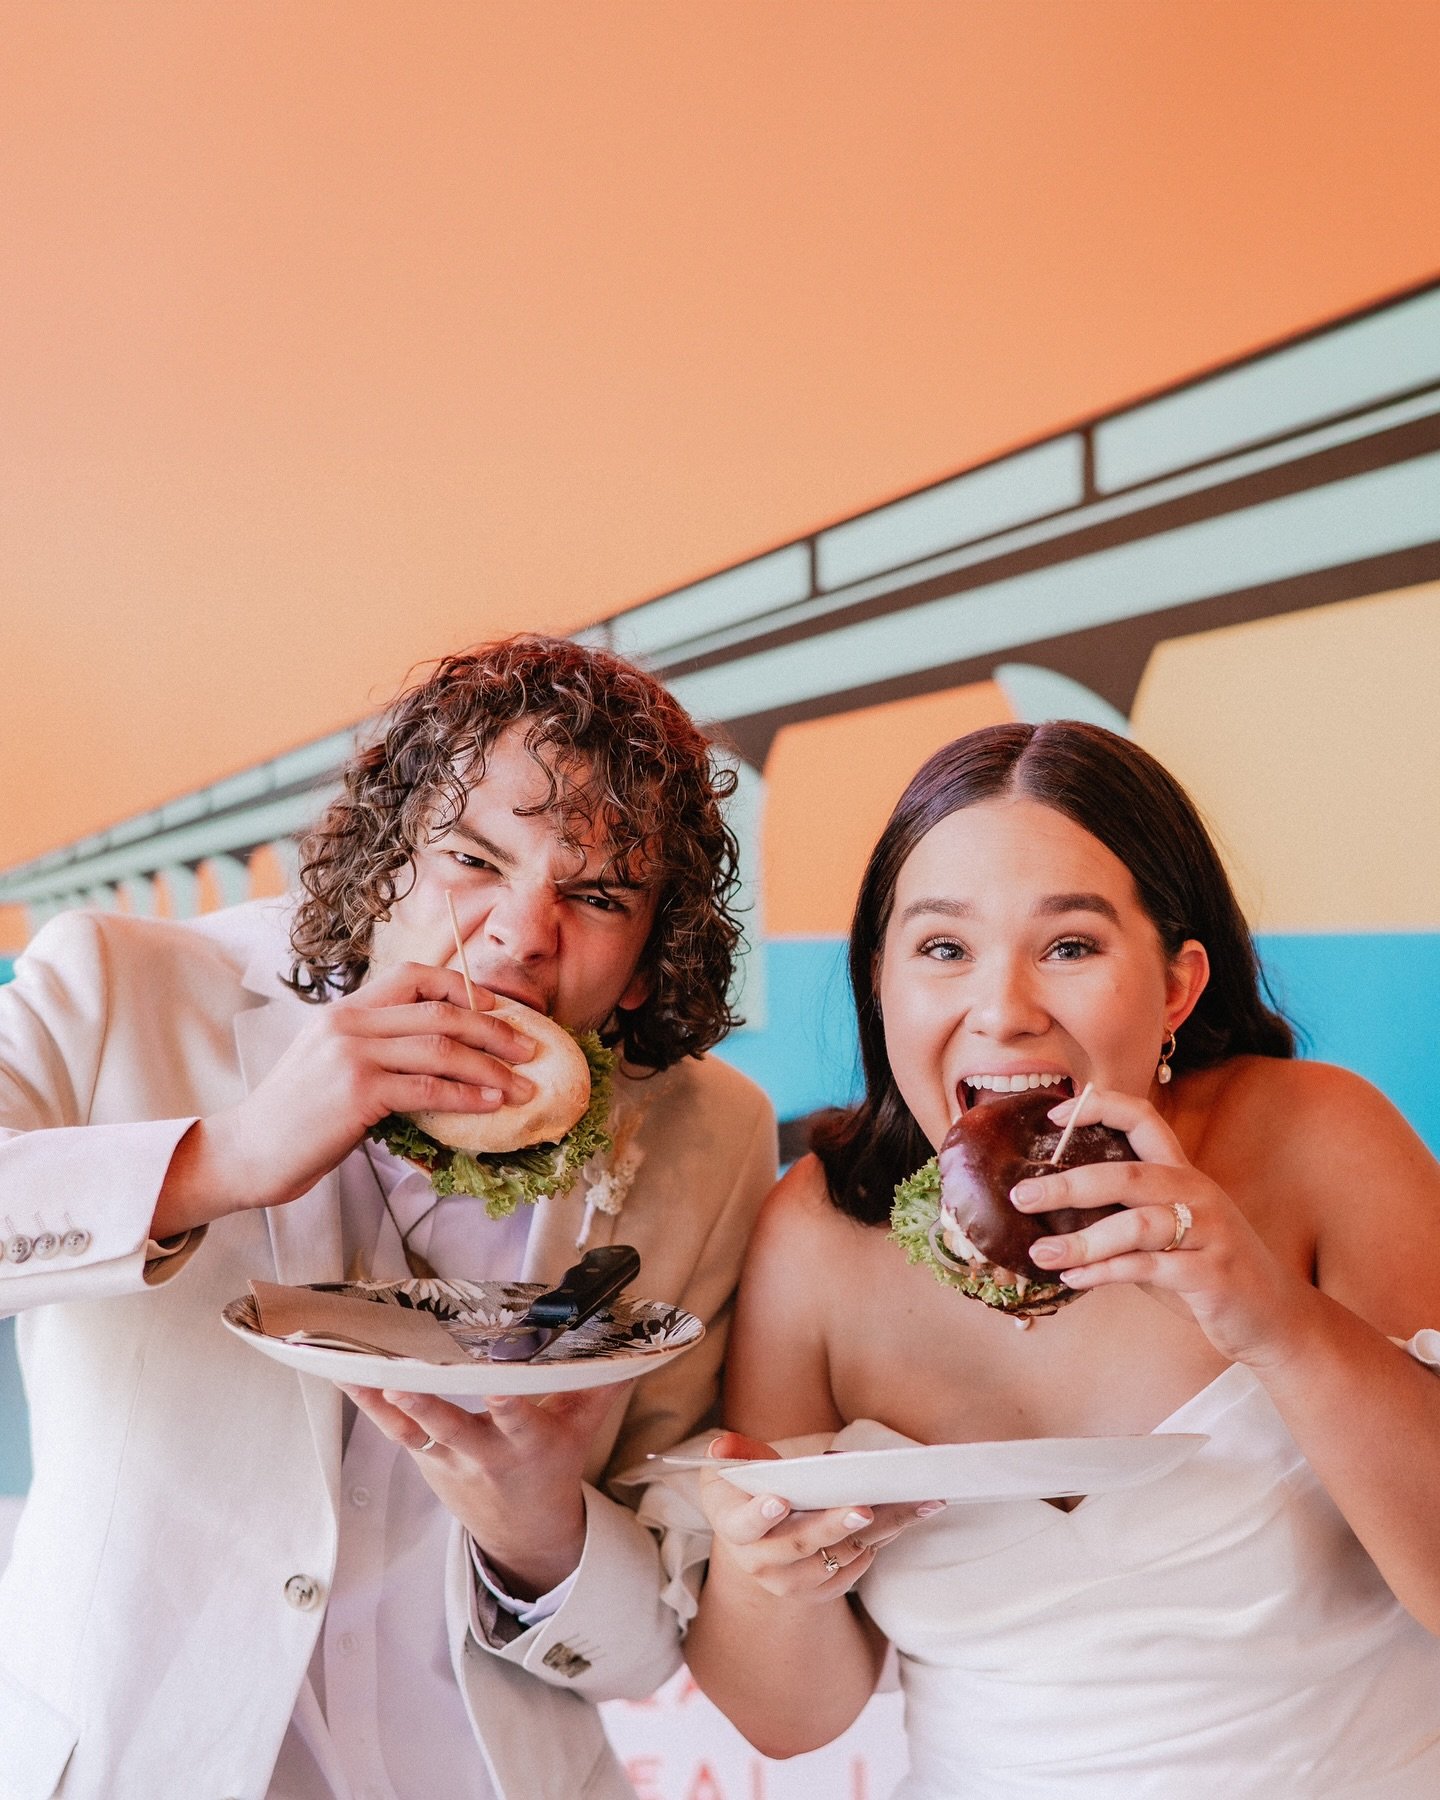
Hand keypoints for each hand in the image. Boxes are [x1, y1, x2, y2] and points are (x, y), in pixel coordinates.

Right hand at [154, 962, 536, 1231]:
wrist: (246, 1152)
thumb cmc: (294, 1117)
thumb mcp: (330, 1064)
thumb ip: (374, 1049)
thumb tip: (438, 1058)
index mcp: (345, 1010)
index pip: (413, 976)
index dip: (463, 986)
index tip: (498, 1006)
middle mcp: (349, 1023)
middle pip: (439, 1010)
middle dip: (493, 1027)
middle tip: (529, 1048)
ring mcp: (352, 1055)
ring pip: (441, 1047)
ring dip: (491, 1066)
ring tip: (523, 1084)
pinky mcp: (357, 1093)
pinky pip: (428, 1088)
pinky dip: (467, 1095)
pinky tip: (491, 1104)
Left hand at [343, 1384, 620, 1597]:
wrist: (523, 1532)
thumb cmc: (553, 1467)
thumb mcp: (581, 1429)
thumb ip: (599, 1385)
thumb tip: (634, 1342)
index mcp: (526, 1444)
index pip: (516, 1419)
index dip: (505, 1402)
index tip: (496, 1378)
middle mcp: (483, 1454)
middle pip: (451, 1429)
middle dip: (427, 1406)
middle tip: (402, 1380)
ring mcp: (448, 1461)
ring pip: (412, 1431)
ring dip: (383, 1402)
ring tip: (355, 1370)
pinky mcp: (425, 1462)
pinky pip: (393, 1431)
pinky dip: (369, 1404)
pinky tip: (345, 1375)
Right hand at [698, 1431, 943, 1605]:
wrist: (756, 1542)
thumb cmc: (747, 1492)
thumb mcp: (732, 1471)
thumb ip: (734, 1456)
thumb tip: (722, 1448)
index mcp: (734, 1529)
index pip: (745, 1524)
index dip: (760, 1514)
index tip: (780, 1500)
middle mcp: (760, 1563)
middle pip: (800, 1544)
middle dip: (833, 1526)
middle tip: (864, 1509)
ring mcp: (791, 1582)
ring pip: (836, 1557)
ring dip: (875, 1532)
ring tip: (908, 1507)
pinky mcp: (819, 1592)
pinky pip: (853, 1570)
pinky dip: (878, 1544)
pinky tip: (903, 1520)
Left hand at [1010, 1087, 1309, 1366]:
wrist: (1274, 1320)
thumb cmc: (1207, 1271)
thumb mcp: (1167, 1234)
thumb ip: (1123, 1217)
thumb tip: (1053, 1210)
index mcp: (1184, 1174)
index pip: (1144, 1119)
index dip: (1099, 1108)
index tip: (1054, 1115)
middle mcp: (1198, 1194)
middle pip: (1127, 1174)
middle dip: (1069, 1184)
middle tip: (1022, 1196)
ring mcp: (1210, 1232)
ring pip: (1136, 1225)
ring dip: (1082, 1241)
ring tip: (1041, 1254)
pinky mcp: (1212, 1274)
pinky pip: (1149, 1268)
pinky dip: (1105, 1273)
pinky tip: (1074, 1280)